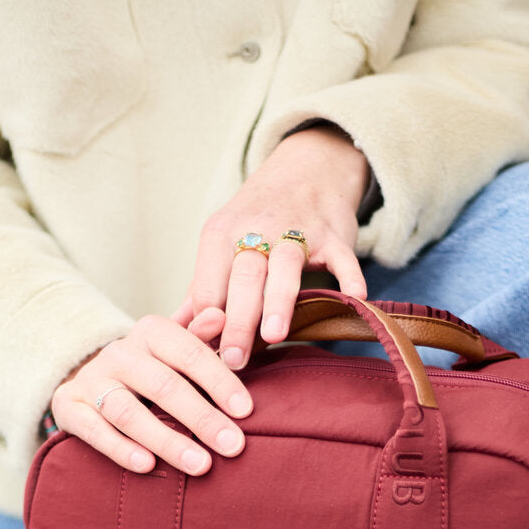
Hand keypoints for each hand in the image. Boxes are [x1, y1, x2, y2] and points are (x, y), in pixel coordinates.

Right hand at [50, 310, 251, 475]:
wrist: (91, 379)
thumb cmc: (152, 370)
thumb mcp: (177, 352)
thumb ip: (200, 340)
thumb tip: (221, 317)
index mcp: (152, 332)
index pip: (189, 353)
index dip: (220, 382)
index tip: (246, 412)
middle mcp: (119, 352)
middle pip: (163, 385)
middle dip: (202, 418)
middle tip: (233, 446)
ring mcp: (91, 380)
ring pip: (128, 411)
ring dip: (166, 440)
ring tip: (200, 465)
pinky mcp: (68, 407)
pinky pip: (94, 430)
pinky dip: (120, 449)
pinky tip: (147, 466)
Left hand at [173, 124, 369, 369]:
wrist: (305, 170)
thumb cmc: (256, 221)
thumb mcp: (222, 244)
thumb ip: (202, 290)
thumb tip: (175, 330)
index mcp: (220, 234)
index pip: (209, 286)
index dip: (208, 324)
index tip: (209, 358)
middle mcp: (257, 229)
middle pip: (243, 278)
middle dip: (237, 319)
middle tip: (234, 358)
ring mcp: (298, 230)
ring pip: (285, 266)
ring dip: (278, 300)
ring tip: (273, 335)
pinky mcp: (334, 235)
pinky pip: (342, 257)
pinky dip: (349, 277)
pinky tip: (353, 299)